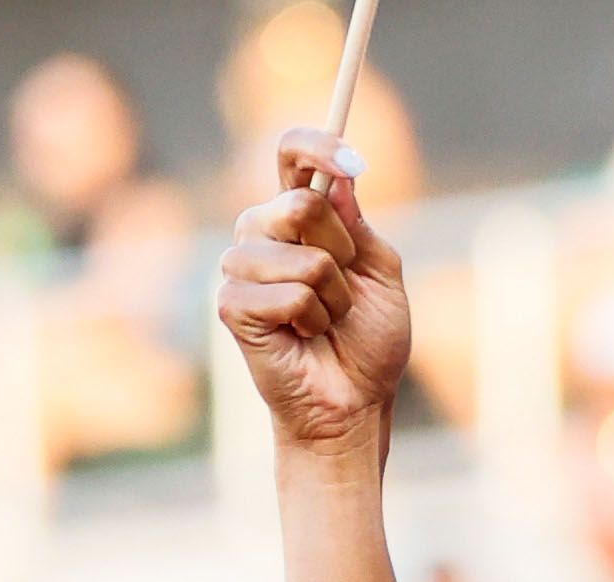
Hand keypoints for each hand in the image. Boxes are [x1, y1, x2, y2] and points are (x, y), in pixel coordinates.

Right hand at [219, 134, 412, 458]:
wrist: (356, 402)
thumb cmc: (369, 341)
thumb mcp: (382, 275)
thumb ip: (360, 227)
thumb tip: (339, 180)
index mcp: (297, 216)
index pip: (290, 155)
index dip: (316, 147)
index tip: (353, 160)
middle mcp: (261, 231)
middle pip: (300, 204)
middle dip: (342, 253)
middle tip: (343, 290)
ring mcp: (240, 266)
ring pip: (302, 257)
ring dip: (332, 298)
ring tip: (325, 321)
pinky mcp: (231, 304)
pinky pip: (289, 295)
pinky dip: (313, 320)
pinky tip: (303, 337)